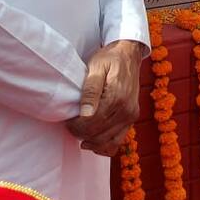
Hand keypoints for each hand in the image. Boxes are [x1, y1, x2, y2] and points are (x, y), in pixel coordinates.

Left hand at [66, 40, 145, 155]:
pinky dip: (104, 145)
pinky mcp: (132, 118)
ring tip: (80, 131)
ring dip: (91, 141)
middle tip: (71, 124)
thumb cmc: (110, 58)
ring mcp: (131, 116)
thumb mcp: (96, 66)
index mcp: (117, 97)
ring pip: (108, 142)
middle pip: (98, 135)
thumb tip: (85, 114)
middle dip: (81, 134)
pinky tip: (93, 140)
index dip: (76, 126)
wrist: (129, 54)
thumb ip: (91, 90)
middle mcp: (127, 110)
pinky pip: (118, 141)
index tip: (68, 120)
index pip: (91, 123)